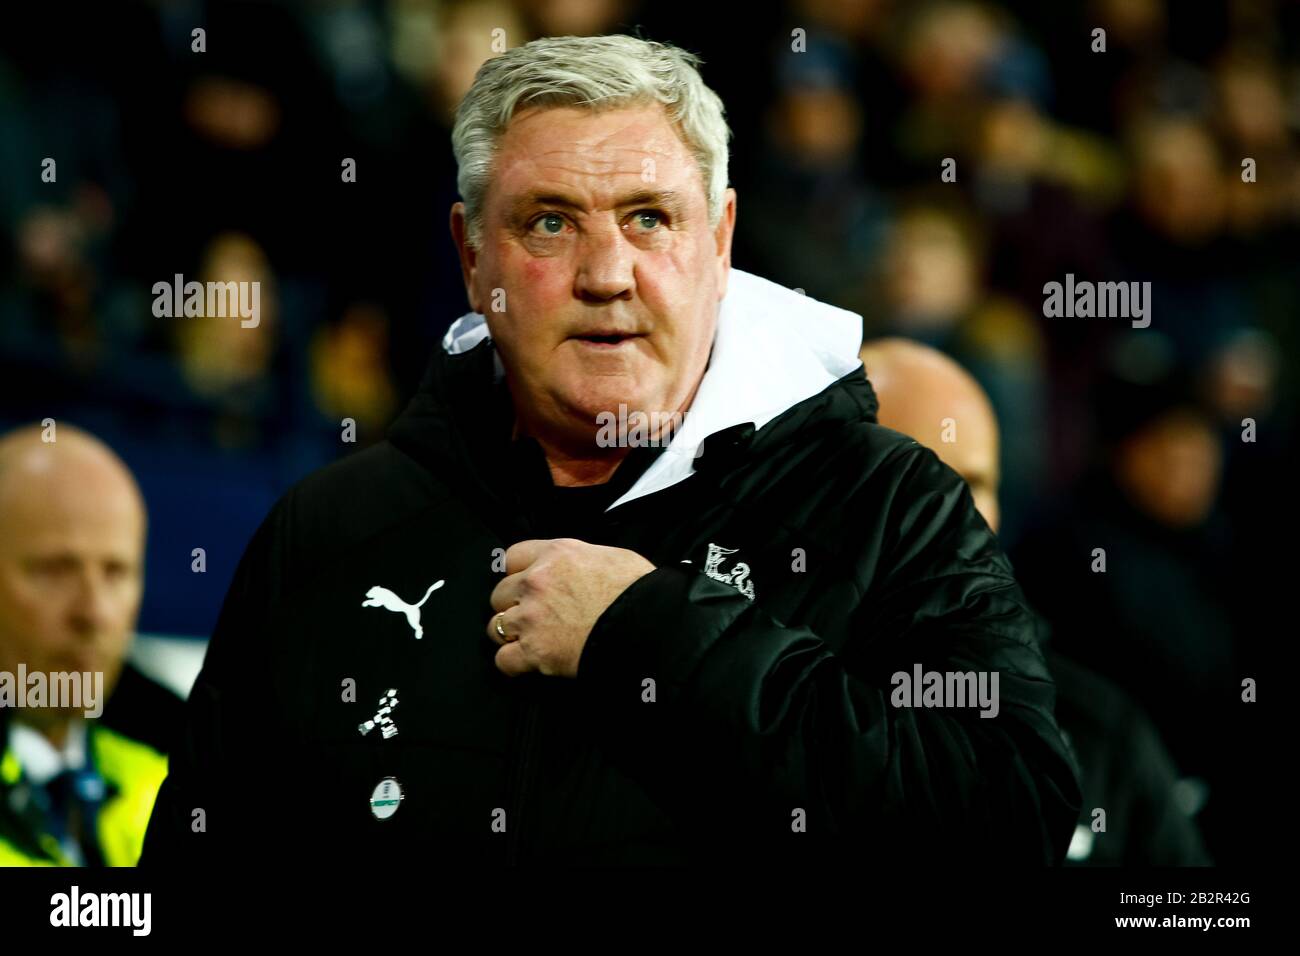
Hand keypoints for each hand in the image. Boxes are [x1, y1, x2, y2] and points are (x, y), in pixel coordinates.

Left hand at [486, 538, 655, 677]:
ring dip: (511, 634)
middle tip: (532, 615)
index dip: (517, 572)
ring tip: (530, 639)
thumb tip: (578, 571)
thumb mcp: (611, 557)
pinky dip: (513, 663)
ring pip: (495, 627)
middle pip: (499, 593)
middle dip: (512, 605)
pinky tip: (526, 662)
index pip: (512, 557)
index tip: (523, 583)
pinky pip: (504, 660)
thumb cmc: (639, 592)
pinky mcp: (534, 651)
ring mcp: (532, 617)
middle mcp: (537, 582)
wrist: (647, 626)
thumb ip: (581, 561)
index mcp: (556, 554)